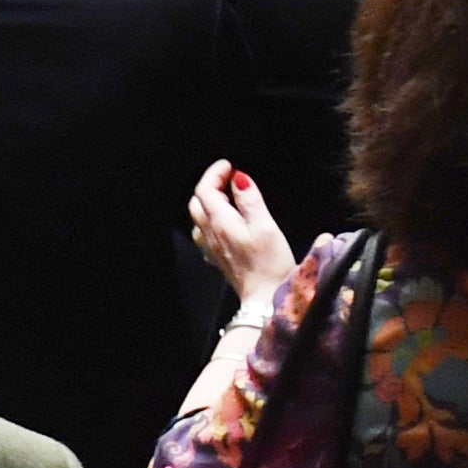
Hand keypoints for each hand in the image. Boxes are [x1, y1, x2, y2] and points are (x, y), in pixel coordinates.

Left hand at [184, 161, 295, 315]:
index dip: (215, 173)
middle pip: (198, 202)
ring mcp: (213, 248)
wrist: (265, 300)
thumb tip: (240, 179)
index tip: (229, 166)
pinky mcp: (220, 258)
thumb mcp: (265, 226)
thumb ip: (250, 201)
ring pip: (200, 217)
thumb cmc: (269, 266)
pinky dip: (213, 219)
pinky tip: (228, 222)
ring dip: (210, 202)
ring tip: (229, 197)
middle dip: (210, 185)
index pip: (205, 189)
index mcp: (221, 223)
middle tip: (230, 178)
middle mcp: (211, 235)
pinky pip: (206, 232)